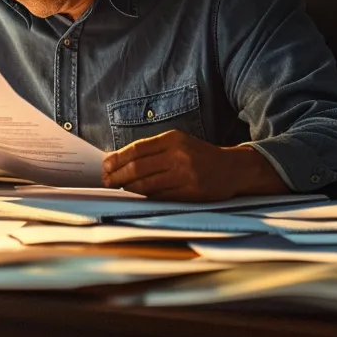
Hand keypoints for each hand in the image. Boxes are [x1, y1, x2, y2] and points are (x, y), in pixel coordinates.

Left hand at [101, 130, 285, 201]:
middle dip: (118, 175)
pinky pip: (160, 196)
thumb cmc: (199, 155)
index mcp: (174, 139)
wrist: (231, 169)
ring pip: (147, 184)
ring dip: (128, 187)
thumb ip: (153, 150)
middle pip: (139, 167)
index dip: (118, 158)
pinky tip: (136, 195)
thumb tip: (119, 160)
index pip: (138, 149)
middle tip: (106, 180)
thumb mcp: (179, 143)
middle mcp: (179, 156)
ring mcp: (186, 175)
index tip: (105, 165)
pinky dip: (145, 196)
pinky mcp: (191, 193)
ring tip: (118, 187)